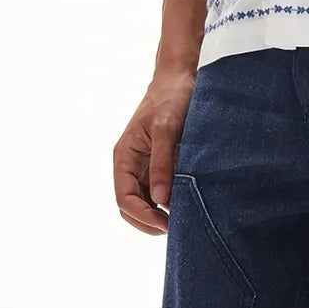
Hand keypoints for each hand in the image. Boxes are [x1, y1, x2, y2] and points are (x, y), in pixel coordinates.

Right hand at [114, 65, 196, 233]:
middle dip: (149, 222)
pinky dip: (168, 204)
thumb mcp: (166, 129)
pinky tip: (184, 206)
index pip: (124, 198)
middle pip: (130, 207)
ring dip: (158, 216)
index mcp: (124, 156)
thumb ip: (162, 164)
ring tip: (181, 220)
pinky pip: (159, 193)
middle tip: (176, 228)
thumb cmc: (171, 98)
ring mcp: (145, 167)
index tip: (166, 224)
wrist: (181, 78)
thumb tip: (161, 200)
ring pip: (144, 204)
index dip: (142, 216)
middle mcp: (131, 165)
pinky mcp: (160, 166)